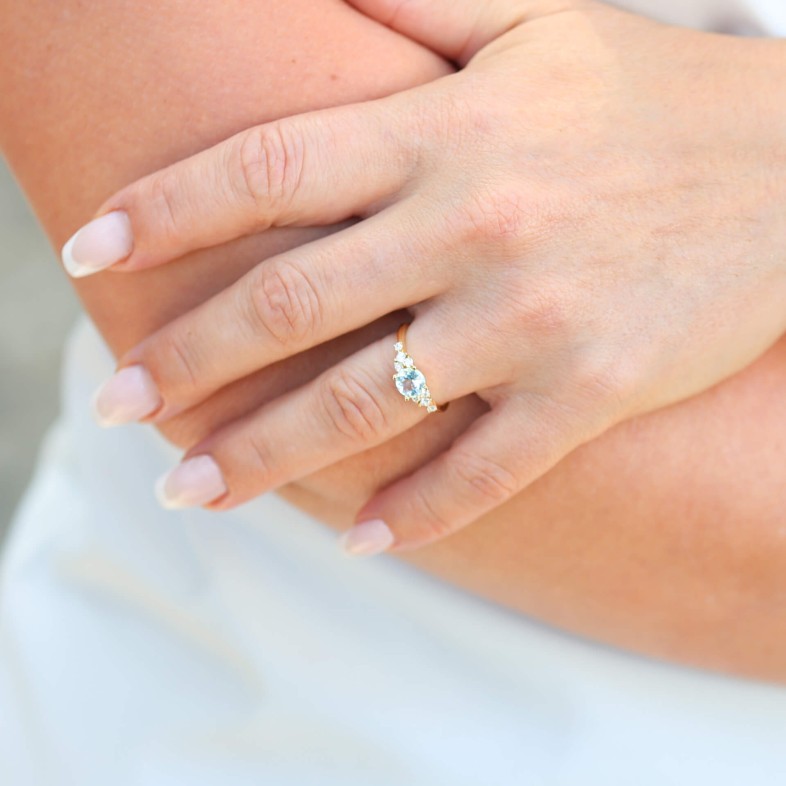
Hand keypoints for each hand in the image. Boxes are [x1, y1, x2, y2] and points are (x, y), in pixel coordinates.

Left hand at [63, 0, 785, 553]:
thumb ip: (419, 5)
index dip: (167, 211)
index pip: (269, 169)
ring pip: (363, 405)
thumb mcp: (539, 24)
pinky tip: (358, 538)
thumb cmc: (657, 102)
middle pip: (289, 304)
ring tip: (189, 489)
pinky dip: (413, 512)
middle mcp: (474, 228)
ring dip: (262, 455)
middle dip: (184, 358)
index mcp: (447, 133)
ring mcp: (531, 321)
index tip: (91, 251)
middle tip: (117, 404)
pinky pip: (481, 471)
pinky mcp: (589, 393)